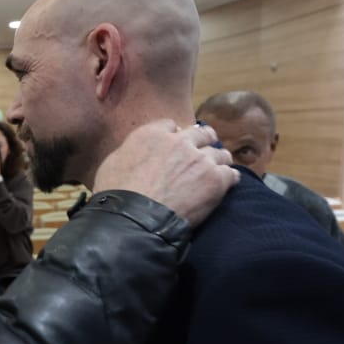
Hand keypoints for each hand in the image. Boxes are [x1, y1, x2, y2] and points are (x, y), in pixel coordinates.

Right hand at [94, 120, 236, 227]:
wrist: (136, 219)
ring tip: (216, 172)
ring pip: (220, 153)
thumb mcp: (112, 163)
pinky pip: (231, 174)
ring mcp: (200, 160)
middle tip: (202, 154)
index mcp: (152, 134)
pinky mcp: (215, 179)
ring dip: (218, 162)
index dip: (175, 136)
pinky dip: (228, 180)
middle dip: (203, 142)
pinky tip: (225, 186)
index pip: (171, 125)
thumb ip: (130, 151)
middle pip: (202, 133)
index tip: (175, 147)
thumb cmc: (117, 195)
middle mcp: (179, 141)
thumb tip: (134, 153)